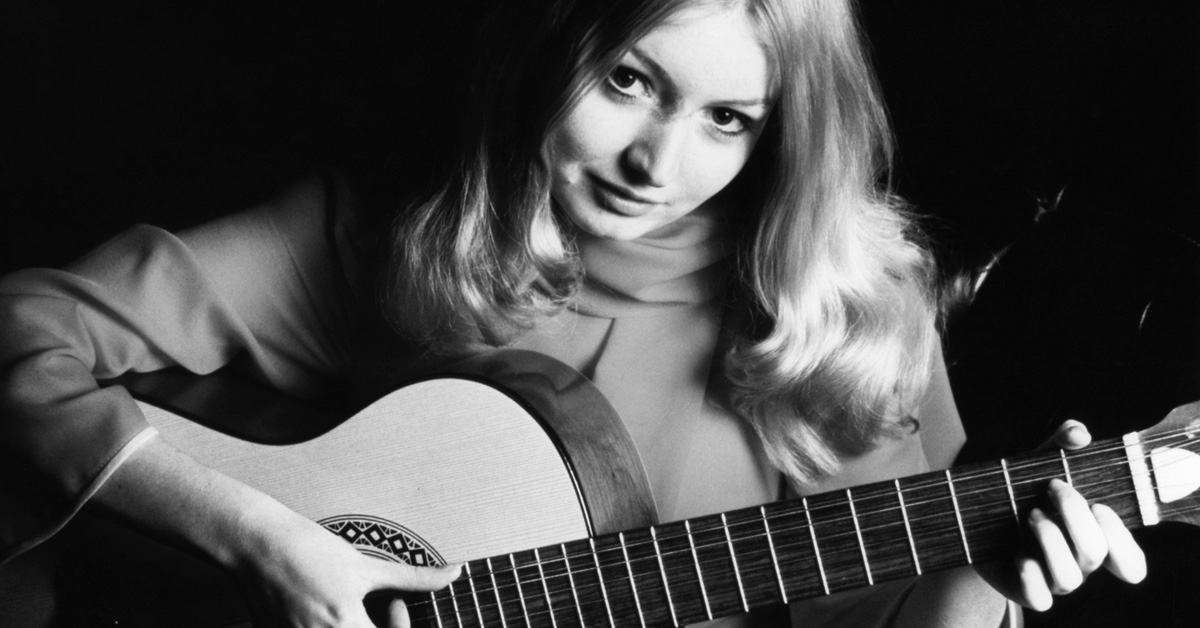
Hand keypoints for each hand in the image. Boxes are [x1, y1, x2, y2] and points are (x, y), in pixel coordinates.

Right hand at [234, 507, 460, 627]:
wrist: (257, 546)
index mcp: (347, 624)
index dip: (401, 625)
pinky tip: (327, 615)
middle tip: (379, 609)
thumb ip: (414, 578)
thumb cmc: (310, 551)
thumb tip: (455, 573)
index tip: (395, 604)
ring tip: (351, 612)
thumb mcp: (366, 565)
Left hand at [978, 420, 1146, 610]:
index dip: (1121, 537)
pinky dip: (1030, 575)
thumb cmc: (1020, 491)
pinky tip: (1018, 553)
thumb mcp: (1040, 463)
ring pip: (1069, 577)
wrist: (973, 519)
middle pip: (1095, 553)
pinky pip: (1039, 598)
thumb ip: (1061, 444)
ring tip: (1030, 514)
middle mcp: (1079, 563)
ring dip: (1050, 539)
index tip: (1098, 505)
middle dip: (1075, 514)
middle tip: (1052, 486)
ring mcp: (1054, 580)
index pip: (1131, 562)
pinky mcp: (1027, 591)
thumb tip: (1078, 433)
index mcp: (1094, 539)